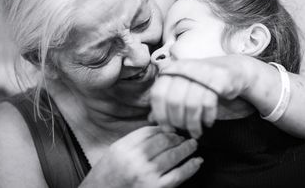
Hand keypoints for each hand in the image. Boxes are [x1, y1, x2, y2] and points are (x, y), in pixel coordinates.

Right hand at [79, 126, 201, 187]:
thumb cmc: (108, 174)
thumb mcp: (116, 151)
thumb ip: (136, 139)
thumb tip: (161, 128)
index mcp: (124, 148)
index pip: (150, 131)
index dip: (164, 128)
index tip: (171, 129)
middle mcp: (135, 160)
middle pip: (164, 141)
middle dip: (177, 137)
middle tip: (183, 136)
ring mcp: (147, 175)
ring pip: (173, 155)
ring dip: (187, 148)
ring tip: (192, 145)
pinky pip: (179, 175)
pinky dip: (191, 166)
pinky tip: (197, 161)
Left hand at [149, 55, 254, 137]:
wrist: (232, 69)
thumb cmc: (202, 82)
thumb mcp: (182, 88)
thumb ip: (166, 101)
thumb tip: (151, 119)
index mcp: (172, 70)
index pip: (157, 94)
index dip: (160, 114)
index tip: (167, 128)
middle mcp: (185, 68)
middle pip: (173, 101)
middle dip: (178, 121)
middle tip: (183, 131)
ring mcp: (202, 71)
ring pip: (191, 104)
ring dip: (193, 123)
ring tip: (196, 132)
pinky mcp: (219, 78)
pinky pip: (208, 103)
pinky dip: (207, 117)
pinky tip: (208, 123)